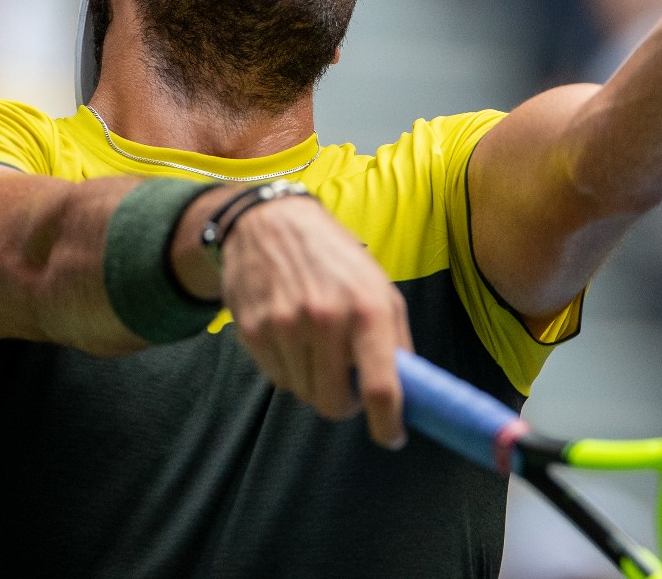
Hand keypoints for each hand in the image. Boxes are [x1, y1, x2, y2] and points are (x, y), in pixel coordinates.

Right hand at [220, 196, 412, 448]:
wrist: (271, 224)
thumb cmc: (336, 259)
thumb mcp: (380, 288)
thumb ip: (396, 341)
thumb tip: (408, 394)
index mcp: (368, 310)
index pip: (380, 387)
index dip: (387, 423)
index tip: (392, 437)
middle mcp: (326, 320)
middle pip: (333, 404)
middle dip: (343, 404)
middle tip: (347, 384)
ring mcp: (285, 327)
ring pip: (304, 394)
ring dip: (314, 382)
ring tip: (317, 344)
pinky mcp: (252, 331)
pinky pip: (277, 379)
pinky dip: (290, 369)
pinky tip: (292, 335)